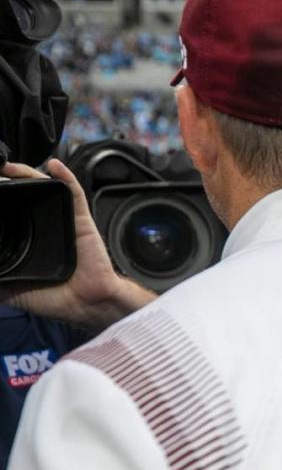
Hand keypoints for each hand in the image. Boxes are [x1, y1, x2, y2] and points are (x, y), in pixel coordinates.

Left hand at [0, 160, 155, 331]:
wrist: (85, 304)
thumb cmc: (55, 298)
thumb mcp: (12, 291)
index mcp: (31, 241)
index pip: (11, 214)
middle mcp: (48, 227)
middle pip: (27, 196)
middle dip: (9, 182)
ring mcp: (65, 221)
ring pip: (46, 189)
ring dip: (29, 174)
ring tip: (10, 167)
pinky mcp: (81, 219)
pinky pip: (74, 193)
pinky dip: (65, 176)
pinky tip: (54, 166)